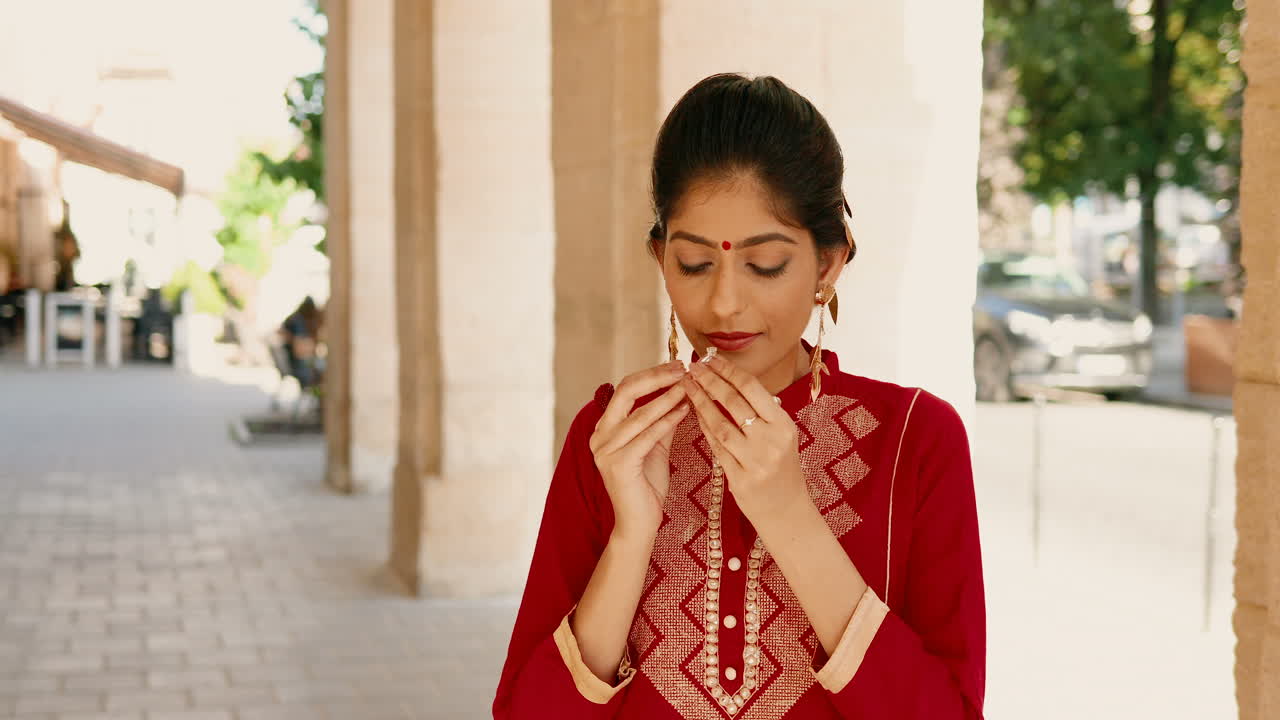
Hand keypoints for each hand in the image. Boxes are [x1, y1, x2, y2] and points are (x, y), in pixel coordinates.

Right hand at [589, 361, 690, 542]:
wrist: (639, 523)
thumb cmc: (647, 485)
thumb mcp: (655, 446)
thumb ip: (661, 420)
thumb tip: (679, 391)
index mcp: (605, 427)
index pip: (625, 389)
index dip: (652, 374)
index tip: (677, 365)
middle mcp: (600, 435)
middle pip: (626, 392)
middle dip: (656, 377)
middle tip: (682, 368)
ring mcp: (606, 450)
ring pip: (640, 414)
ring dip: (667, 397)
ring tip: (689, 386)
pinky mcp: (618, 464)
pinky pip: (647, 436)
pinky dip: (667, 421)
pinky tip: (684, 411)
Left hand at [683, 355, 809, 524]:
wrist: (787, 512)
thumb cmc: (782, 469)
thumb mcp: (782, 437)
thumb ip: (763, 413)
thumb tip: (733, 380)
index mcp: (784, 426)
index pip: (753, 389)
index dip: (729, 371)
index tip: (711, 359)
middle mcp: (771, 441)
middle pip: (735, 403)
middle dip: (710, 381)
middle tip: (693, 367)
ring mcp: (755, 462)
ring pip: (721, 424)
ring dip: (701, 402)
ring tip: (687, 386)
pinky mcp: (739, 479)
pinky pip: (716, 447)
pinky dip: (703, 428)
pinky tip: (693, 413)